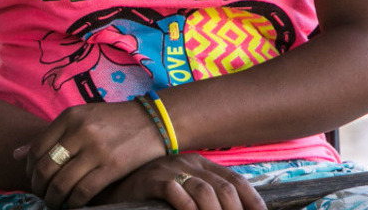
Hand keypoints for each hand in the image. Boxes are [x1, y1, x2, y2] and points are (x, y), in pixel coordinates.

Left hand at [18, 100, 165, 207]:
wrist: (153, 120)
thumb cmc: (113, 121)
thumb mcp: (80, 118)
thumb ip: (50, 135)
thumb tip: (16, 154)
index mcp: (69, 117)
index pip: (37, 147)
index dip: (30, 168)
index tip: (32, 178)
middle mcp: (80, 131)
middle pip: (46, 167)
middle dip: (39, 186)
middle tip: (40, 194)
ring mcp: (96, 149)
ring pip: (62, 182)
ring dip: (54, 198)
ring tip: (54, 203)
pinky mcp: (112, 167)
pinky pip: (84, 191)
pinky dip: (74, 202)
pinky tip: (72, 205)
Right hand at [99, 155, 265, 209]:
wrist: (114, 185)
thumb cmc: (152, 193)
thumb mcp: (184, 190)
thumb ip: (205, 195)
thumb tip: (232, 208)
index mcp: (199, 163)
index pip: (234, 180)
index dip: (253, 201)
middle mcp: (187, 162)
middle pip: (224, 188)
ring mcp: (169, 169)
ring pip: (205, 191)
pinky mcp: (151, 178)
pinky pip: (177, 192)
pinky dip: (189, 209)